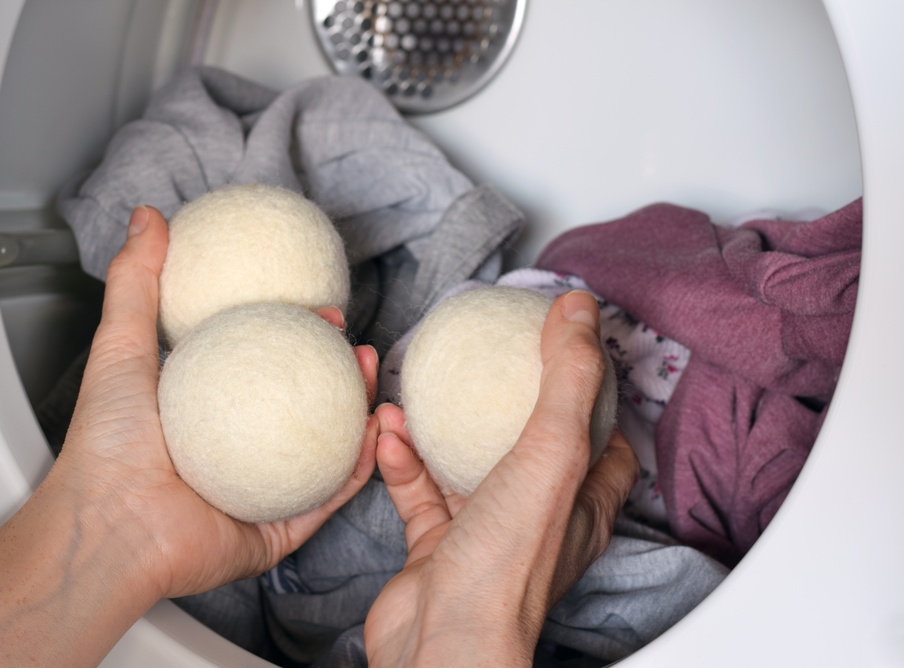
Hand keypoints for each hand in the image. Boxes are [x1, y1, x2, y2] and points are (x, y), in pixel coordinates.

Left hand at [0, 206, 378, 665]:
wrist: (110, 527)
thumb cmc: (107, 447)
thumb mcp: (120, 347)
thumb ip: (137, 282)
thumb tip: (148, 219)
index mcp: (206, 410)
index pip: (264, 363)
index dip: (298, 334)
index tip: (320, 309)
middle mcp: (237, 448)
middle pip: (304, 404)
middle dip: (340, 371)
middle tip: (357, 344)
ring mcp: (262, 490)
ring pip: (328, 448)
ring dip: (360, 412)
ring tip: (373, 377)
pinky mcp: (278, 529)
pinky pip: (328, 497)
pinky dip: (358, 467)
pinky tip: (375, 433)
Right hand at [364, 290, 638, 666]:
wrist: (442, 640)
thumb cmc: (507, 563)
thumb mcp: (551, 452)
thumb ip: (566, 379)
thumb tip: (579, 308)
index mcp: (583, 502)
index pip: (605, 440)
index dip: (594, 395)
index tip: (565, 351)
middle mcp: (540, 518)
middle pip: (533, 447)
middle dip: (508, 402)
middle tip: (487, 359)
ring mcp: (487, 533)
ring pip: (466, 465)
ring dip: (441, 427)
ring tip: (419, 388)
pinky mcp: (438, 548)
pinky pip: (420, 492)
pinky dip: (403, 460)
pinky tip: (386, 431)